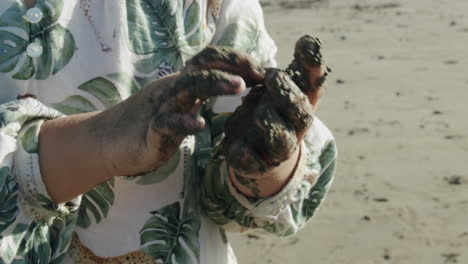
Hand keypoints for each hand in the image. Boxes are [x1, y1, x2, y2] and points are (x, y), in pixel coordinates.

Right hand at [88, 46, 264, 176]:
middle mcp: (173, 90)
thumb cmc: (148, 124)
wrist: (107, 141)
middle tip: (260, 75)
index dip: (237, 61)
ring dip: (215, 84)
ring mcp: (161, 108)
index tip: (264, 72)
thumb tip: (231, 86)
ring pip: (188, 88)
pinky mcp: (150, 131)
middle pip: (203, 68)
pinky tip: (200, 124)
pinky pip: (166, 123)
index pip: (210, 61)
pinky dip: (184, 121)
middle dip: (233, 67)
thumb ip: (200, 95)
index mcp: (182, 84)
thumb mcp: (179, 105)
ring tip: (239, 87)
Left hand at [223, 35, 329, 176]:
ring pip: (282, 142)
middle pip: (302, 117)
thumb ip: (294, 69)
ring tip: (259, 113)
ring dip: (272, 125)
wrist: (256, 149)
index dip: (314, 68)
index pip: (316, 88)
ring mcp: (277, 150)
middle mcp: (295, 129)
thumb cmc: (272, 109)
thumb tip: (309, 40)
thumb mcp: (280, 87)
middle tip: (273, 76)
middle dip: (289, 96)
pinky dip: (248, 156)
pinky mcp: (257, 164)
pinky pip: (255, 164)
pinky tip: (240, 147)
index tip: (303, 45)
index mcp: (302, 105)